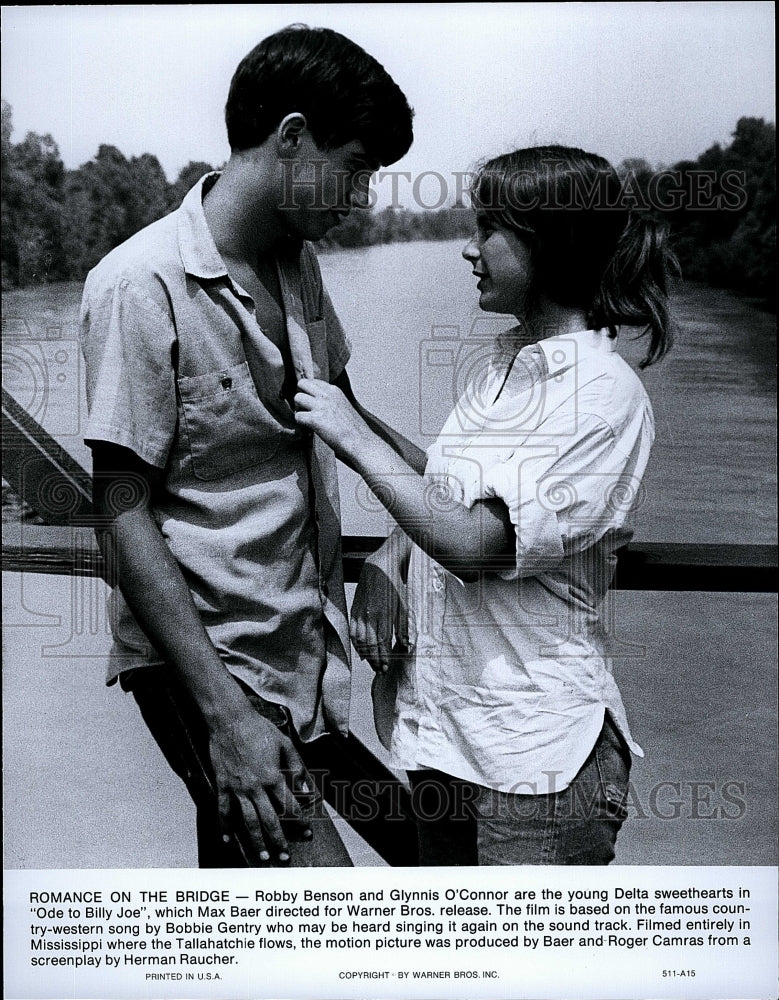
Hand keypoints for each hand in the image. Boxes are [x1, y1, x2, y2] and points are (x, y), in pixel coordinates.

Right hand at [208, 707, 313, 864]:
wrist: (230, 720)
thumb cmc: (259, 729)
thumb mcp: (285, 744)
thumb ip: (297, 767)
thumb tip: (305, 788)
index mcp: (274, 776)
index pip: (290, 805)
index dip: (300, 821)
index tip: (307, 832)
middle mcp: (256, 787)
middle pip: (269, 820)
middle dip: (278, 841)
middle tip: (284, 858)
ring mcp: (238, 788)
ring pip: (248, 821)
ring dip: (255, 841)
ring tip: (262, 856)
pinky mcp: (222, 785)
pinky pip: (223, 810)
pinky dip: (224, 826)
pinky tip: (228, 839)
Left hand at [294, 378, 371, 461]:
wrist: (360, 442)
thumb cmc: (354, 429)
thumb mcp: (344, 405)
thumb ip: (330, 400)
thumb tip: (316, 402)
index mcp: (334, 391)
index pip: (313, 381)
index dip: (308, 392)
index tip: (311, 403)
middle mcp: (327, 395)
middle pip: (302, 383)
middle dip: (300, 396)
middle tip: (305, 409)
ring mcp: (320, 406)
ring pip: (297, 398)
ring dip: (299, 409)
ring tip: (307, 420)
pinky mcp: (315, 419)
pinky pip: (297, 416)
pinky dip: (300, 424)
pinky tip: (308, 429)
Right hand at [350, 556, 411, 673]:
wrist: (378, 568)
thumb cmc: (394, 586)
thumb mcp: (404, 605)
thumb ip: (403, 627)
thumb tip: (406, 645)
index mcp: (383, 614)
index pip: (382, 642)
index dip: (383, 657)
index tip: (387, 667)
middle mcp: (369, 615)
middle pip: (370, 644)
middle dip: (375, 660)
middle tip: (380, 671)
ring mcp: (359, 613)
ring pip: (359, 640)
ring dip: (365, 655)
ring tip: (372, 664)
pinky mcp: (354, 610)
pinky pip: (353, 632)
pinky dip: (356, 644)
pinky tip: (361, 652)